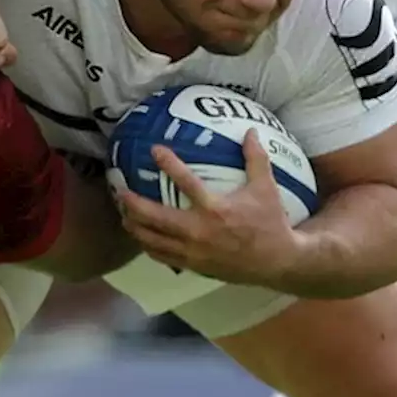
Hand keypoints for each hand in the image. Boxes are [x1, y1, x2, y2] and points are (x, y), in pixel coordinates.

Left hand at [117, 129, 298, 287]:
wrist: (277, 262)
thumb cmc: (270, 222)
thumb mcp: (266, 188)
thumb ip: (256, 159)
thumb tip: (249, 131)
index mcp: (215, 209)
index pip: (186, 182)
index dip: (168, 164)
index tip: (154, 149)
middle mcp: (199, 231)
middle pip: (155, 217)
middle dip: (133, 204)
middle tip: (119, 190)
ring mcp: (193, 251)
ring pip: (153, 240)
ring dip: (134, 226)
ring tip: (122, 214)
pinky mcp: (193, 266)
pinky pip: (162, 257)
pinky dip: (148, 246)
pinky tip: (141, 237)